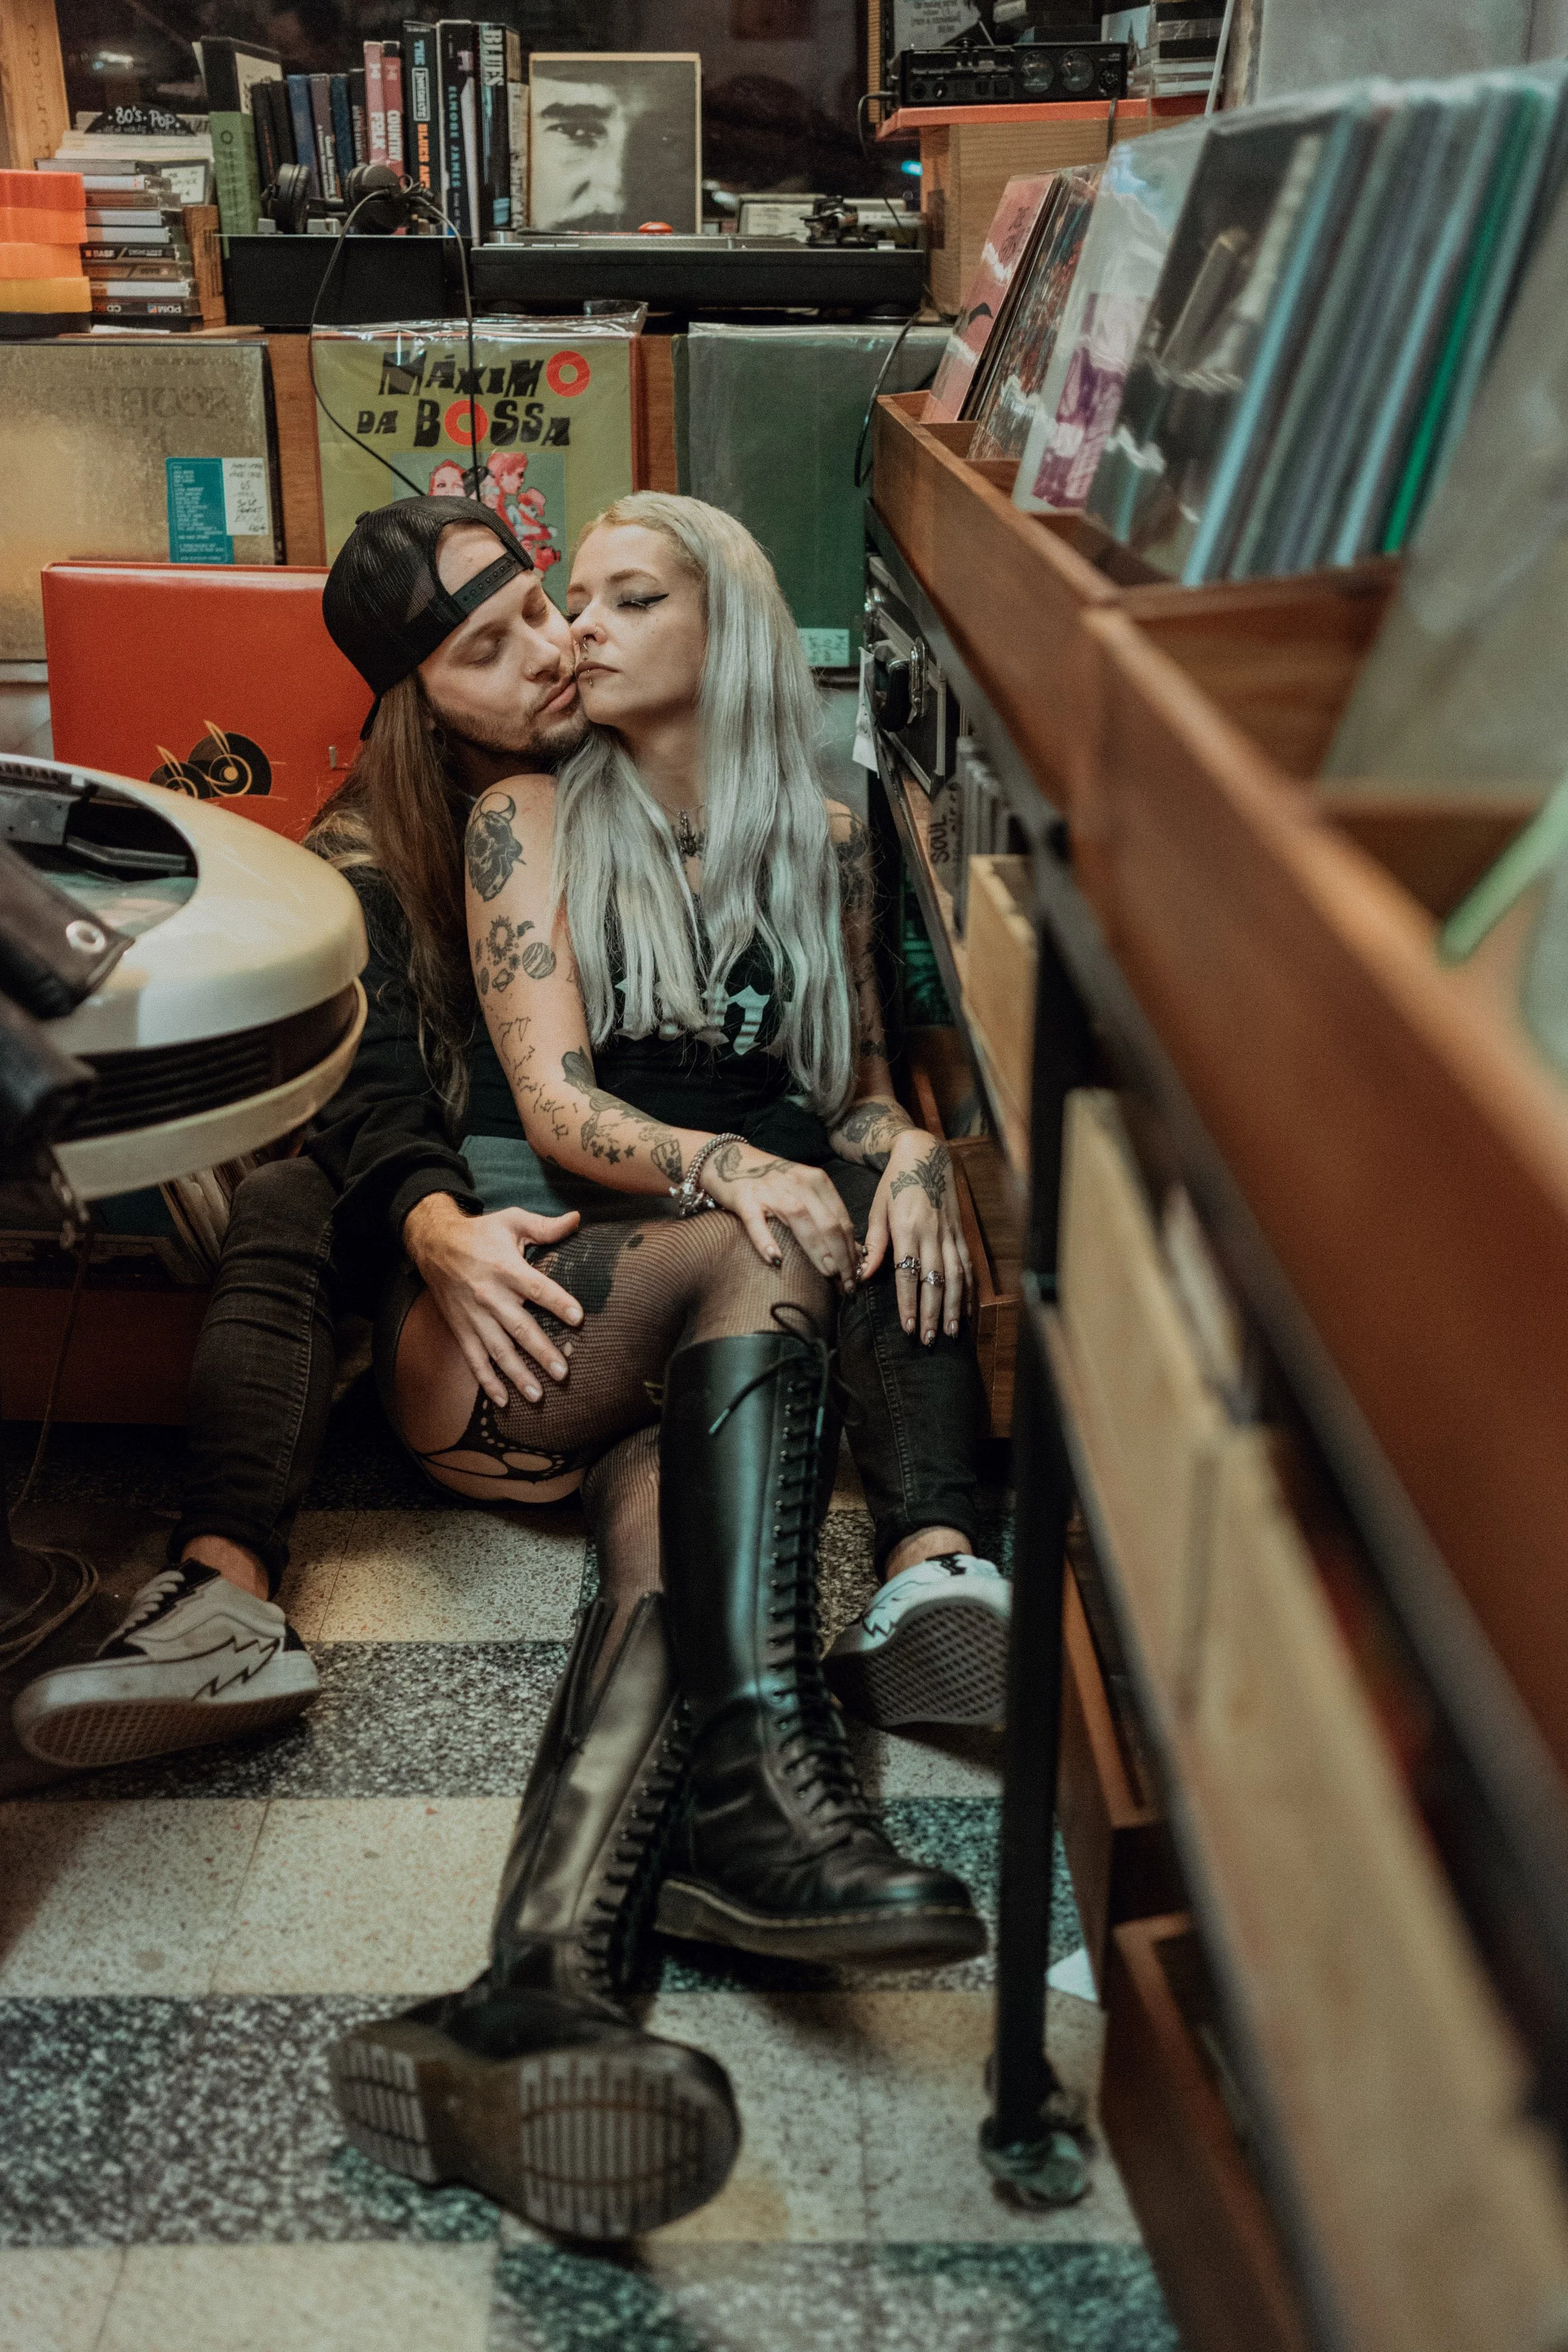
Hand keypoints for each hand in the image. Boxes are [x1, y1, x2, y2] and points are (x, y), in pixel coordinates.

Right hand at [402, 1193, 583, 1408]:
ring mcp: (474, 1317)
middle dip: (541, 1352)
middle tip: (562, 1372)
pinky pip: (475, 1360)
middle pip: (519, 1327)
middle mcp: (490, 1296)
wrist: (433, 1244)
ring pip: (498, 1350)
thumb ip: (544, 1227)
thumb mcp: (511, 1221)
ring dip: (517, 1374)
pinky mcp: (461, 1329)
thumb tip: (576, 1219)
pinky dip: (487, 1381)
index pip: (536, 1288)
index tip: (578, 1318)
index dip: (557, 1302)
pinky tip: (503, 1400)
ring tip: (537, 1395)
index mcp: (506, 1269)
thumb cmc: (480, 1233)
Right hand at [701, 1140, 859, 1291]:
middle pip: (828, 1223)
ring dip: (818, 1251)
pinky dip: (766, 1241)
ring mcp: (771, 1190)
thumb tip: (853, 1251)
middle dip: (842, 1256)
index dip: (852, 1249)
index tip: (857, 1274)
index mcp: (816, 1181)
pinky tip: (775, 1260)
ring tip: (828, 1275)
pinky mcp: (745, 1198)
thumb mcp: (804, 1192)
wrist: (731, 1160)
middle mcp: (798, 1183)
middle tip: (848, 1283)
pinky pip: (757, 1222)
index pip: (842, 1220)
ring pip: (801, 1221)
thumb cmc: (773, 1182)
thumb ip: (826, 1215)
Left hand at [861, 1133, 972, 1343]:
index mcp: (908, 1229)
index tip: (907, 1327)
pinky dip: (967, 1290)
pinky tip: (966, 1310)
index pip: (908, 1274)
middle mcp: (932, 1234)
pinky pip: (967, 1266)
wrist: (924, 1155)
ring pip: (955, 1277)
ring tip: (950, 1332)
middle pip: (934, 1281)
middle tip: (928, 1340)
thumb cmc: (895, 1184)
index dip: (908, 1302)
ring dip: (954, 1307)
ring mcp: (950, 1235)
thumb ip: (873, 1245)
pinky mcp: (960, 1234)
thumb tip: (862, 1277)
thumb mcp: (877, 1210)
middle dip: (932, 1313)